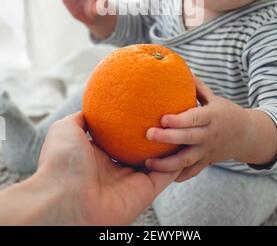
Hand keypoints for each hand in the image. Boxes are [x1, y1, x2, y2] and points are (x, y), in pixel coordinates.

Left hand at [38, 112, 180, 224]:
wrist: (64, 200)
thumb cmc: (61, 163)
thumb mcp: (65, 130)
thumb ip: (81, 119)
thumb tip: (91, 108)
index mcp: (97, 156)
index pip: (120, 139)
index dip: (132, 125)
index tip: (145, 109)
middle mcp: (114, 170)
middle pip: (140, 151)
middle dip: (154, 136)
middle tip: (167, 117)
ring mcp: (130, 182)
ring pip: (157, 163)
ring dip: (169, 147)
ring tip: (179, 127)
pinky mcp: (144, 193)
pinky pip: (165, 175)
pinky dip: (175, 162)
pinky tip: (182, 144)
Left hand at [145, 74, 247, 182]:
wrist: (247, 136)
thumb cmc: (225, 112)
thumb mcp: (214, 97)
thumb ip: (197, 86)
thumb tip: (178, 67)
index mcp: (212, 117)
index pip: (195, 118)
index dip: (179, 120)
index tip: (162, 118)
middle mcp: (210, 136)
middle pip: (188, 138)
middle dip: (168, 138)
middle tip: (148, 134)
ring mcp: (208, 152)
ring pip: (187, 161)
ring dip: (167, 164)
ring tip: (147, 162)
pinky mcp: (206, 163)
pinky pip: (191, 172)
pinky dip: (178, 176)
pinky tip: (160, 177)